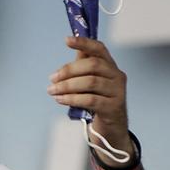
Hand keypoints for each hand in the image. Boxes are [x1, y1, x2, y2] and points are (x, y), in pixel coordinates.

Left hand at [47, 35, 131, 156]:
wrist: (110, 129)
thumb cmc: (97, 102)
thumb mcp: (90, 82)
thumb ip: (82, 65)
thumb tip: (71, 42)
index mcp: (110, 66)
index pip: (99, 49)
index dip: (84, 43)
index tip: (67, 40)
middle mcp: (117, 76)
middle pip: (92, 65)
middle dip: (69, 70)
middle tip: (52, 78)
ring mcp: (118, 92)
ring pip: (90, 82)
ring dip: (67, 86)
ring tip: (52, 91)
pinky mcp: (113, 107)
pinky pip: (90, 99)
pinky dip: (72, 98)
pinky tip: (59, 99)